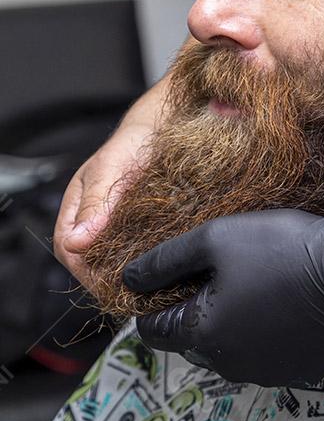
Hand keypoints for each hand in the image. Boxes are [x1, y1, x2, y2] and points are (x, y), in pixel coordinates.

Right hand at [53, 122, 152, 286]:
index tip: (107, 284)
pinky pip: (130, 250)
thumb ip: (96, 203)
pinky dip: (140, 259)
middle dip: (105, 278)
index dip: (85, 271)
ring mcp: (112, 224)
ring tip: (145, 283)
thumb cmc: (132, 143)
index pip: (68, 249)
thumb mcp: (111, 169)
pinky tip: (155, 264)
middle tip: (132, 289)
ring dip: (123, 272)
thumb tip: (76, 242)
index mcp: (76, 206)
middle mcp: (91, 219)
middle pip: (87, 260)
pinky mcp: (134, 226)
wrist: (160, 130)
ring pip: (109, 258)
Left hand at [123, 210, 323, 386]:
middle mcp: (228, 366)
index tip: (172, 275)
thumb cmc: (280, 249)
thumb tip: (127, 279)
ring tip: (253, 280)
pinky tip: (281, 300)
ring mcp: (265, 373)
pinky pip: (264, 353)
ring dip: (229, 321)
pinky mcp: (297, 371)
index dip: (154, 301)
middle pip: (191, 339)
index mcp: (202, 335)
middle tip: (219, 270)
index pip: (152, 331)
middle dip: (194, 308)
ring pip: (227, 348)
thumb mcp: (216, 238)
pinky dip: (263, 332)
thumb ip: (165, 261)